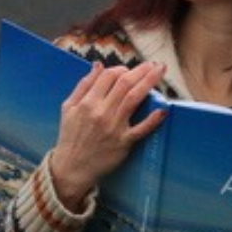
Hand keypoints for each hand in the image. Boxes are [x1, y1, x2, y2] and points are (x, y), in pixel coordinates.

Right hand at [48, 61, 166, 210]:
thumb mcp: (68, 107)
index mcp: (88, 102)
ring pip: (134, 98)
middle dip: (141, 70)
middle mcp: (101, 112)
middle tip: (153, 64)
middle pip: (125, 83)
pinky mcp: (123, 142)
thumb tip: (98, 65)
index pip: (108, 76)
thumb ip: (83, 85)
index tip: (128, 70)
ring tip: (160, 71)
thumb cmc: (70, 136)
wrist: (72, 167)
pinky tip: (163, 109)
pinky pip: (140, 129)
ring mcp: (114, 127)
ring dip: (149, 82)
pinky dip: (152, 119)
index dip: (121, 69)